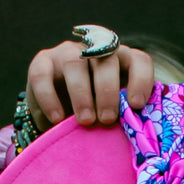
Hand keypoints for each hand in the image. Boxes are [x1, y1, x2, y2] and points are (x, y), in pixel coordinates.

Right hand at [25, 39, 156, 132]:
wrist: (56, 115)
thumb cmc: (92, 115)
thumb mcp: (110, 114)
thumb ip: (122, 115)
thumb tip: (135, 132)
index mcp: (120, 62)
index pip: (138, 60)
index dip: (140, 79)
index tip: (137, 105)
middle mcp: (95, 51)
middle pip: (106, 59)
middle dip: (108, 91)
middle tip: (107, 119)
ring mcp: (67, 53)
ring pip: (75, 63)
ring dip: (81, 94)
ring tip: (86, 121)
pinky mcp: (42, 62)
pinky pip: (43, 76)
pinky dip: (50, 99)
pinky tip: (57, 119)